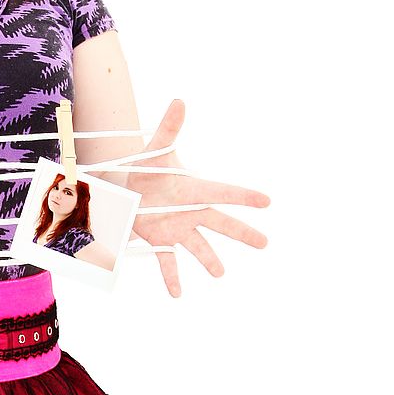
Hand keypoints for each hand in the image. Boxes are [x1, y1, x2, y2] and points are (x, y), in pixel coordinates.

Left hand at [127, 100, 269, 296]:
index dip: (243, 196)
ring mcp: (178, 228)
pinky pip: (168, 261)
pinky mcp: (160, 240)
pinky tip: (176, 294)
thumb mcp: (157, 149)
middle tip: (264, 243)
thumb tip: (179, 100)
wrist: (127, 185)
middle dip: (242, 232)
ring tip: (219, 273)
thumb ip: (169, 128)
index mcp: (194, 188)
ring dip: (208, 259)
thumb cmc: (148, 166)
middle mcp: (191, 211)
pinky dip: (171, 277)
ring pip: (198, 245)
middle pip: (220, 222)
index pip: (223, 191)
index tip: (266, 200)